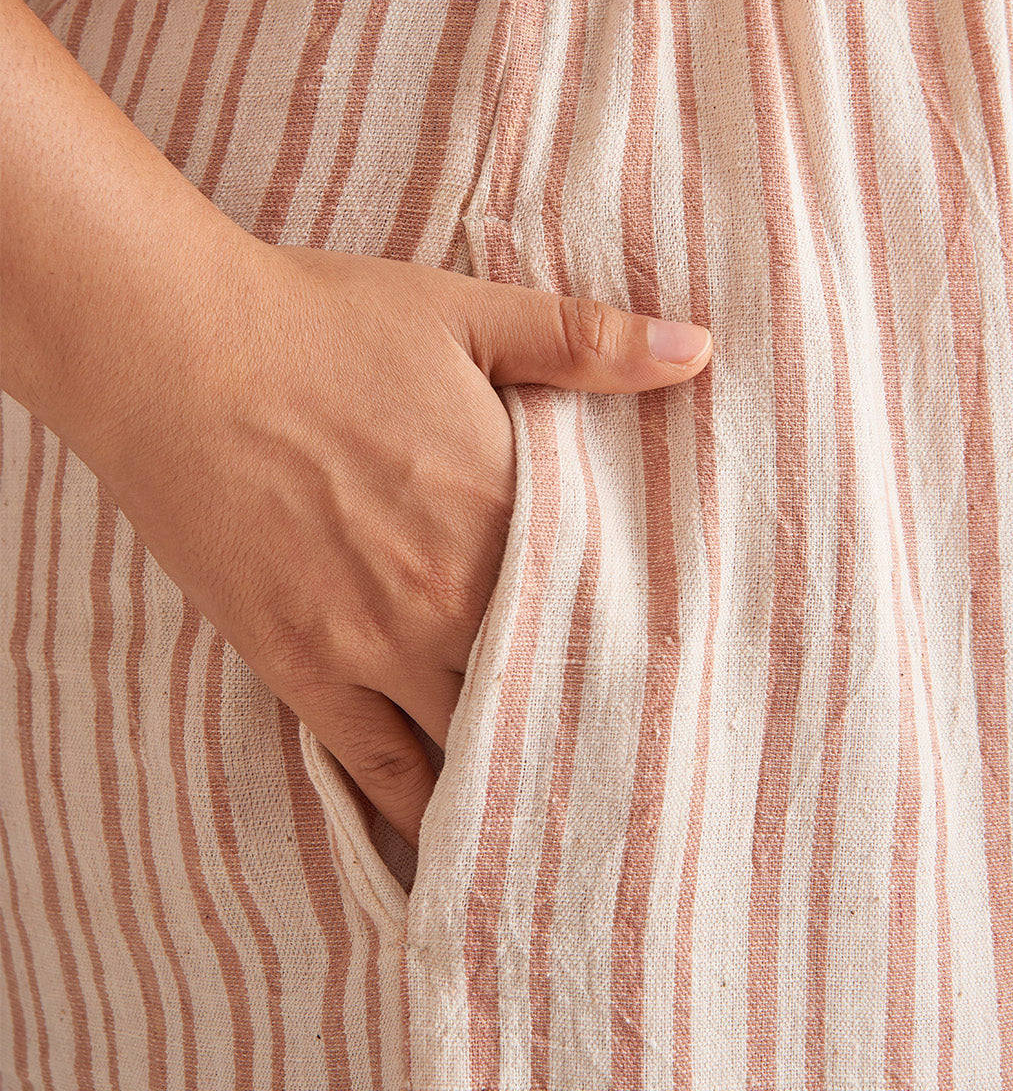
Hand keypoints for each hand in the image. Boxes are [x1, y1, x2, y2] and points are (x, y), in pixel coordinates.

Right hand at [93, 240, 712, 847]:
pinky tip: (458, 841)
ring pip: (474, 738)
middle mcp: (450, 591)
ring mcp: (372, 641)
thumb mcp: (467, 313)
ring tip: (570, 808)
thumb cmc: (322, 322)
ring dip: (521, 769)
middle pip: (548, 686)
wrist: (174, 350)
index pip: (602, 604)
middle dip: (592, 717)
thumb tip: (698, 351)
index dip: (643, 642)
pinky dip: (424, 810)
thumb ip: (585, 342)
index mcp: (502, 505)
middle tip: (643, 758)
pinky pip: (379, 767)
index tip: (683, 674)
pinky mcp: (301, 666)